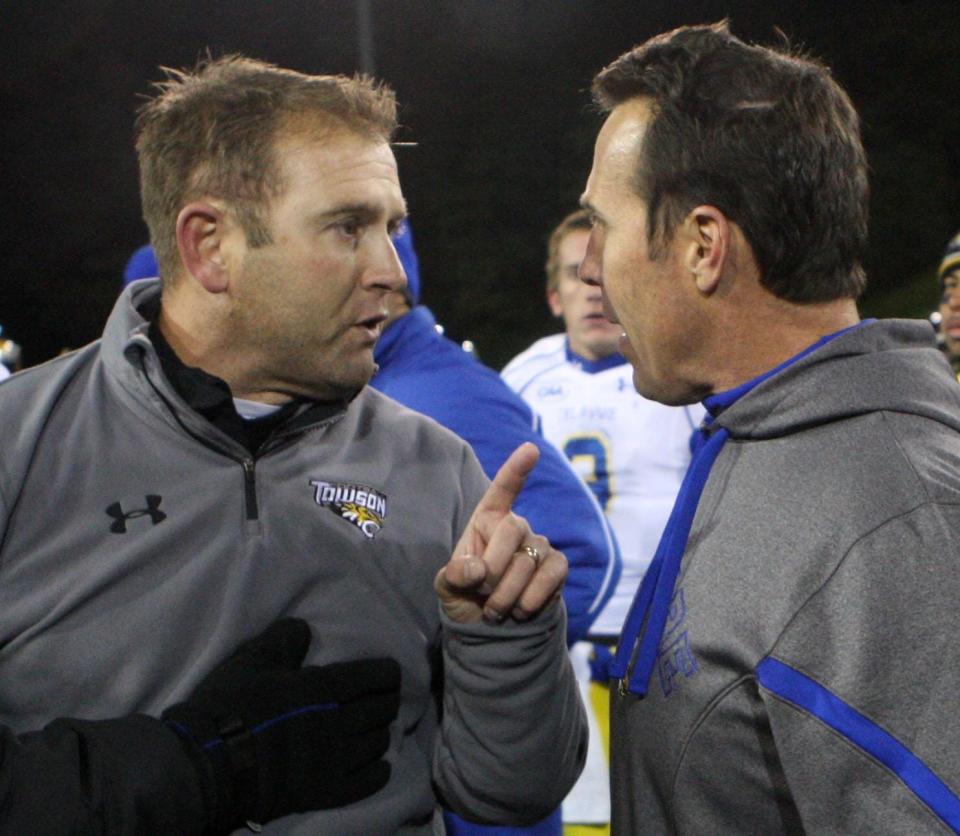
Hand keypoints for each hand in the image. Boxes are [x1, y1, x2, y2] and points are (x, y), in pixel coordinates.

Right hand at [162, 619, 400, 832]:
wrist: (207, 763)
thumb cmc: (228, 706)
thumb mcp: (252, 660)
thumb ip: (283, 640)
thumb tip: (305, 628)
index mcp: (321, 688)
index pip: (371, 677)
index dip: (387, 674)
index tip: (391, 673)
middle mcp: (336, 723)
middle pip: (380, 710)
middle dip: (388, 701)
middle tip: (386, 698)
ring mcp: (332, 761)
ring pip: (375, 744)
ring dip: (380, 733)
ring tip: (377, 729)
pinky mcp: (322, 792)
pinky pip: (364, 784)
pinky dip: (378, 773)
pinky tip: (381, 767)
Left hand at [435, 442, 567, 624]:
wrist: (492, 627)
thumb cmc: (467, 595)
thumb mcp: (448, 586)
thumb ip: (455, 575)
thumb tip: (479, 569)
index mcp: (486, 520)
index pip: (502, 490)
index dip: (516, 469)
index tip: (531, 449)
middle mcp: (516, 526)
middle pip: (511, 530)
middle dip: (493, 570)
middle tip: (483, 594)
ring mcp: (539, 544)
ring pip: (526, 563)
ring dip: (506, 596)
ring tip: (496, 609)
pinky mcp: (557, 566)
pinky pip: (549, 576)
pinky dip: (530, 600)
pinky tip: (520, 610)